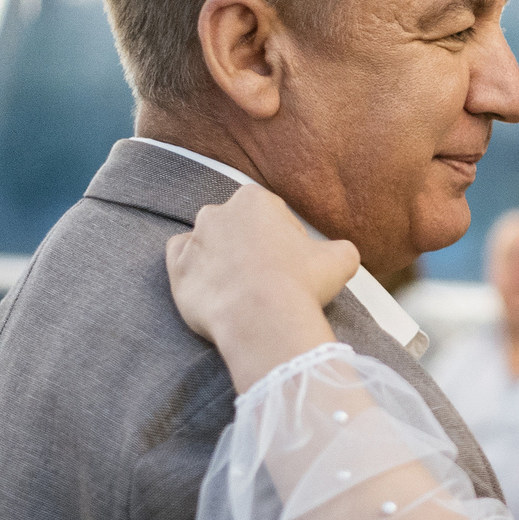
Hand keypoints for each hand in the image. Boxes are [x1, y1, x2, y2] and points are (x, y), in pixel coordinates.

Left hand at [165, 184, 357, 390]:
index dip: (288, 238)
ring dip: (224, 257)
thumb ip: (339, 248)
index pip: (273, 213)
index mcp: (254, 200)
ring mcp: (193, 239)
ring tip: (244, 288)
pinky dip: (195, 269)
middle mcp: (217, 212)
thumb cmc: (301, 284)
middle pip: (238, 225)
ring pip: (209, 242)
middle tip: (271, 277)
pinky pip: (182, 260)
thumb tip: (338, 253)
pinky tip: (216, 288)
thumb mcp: (341, 259)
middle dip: (251, 245)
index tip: (295, 262)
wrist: (262, 319)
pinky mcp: (176, 268)